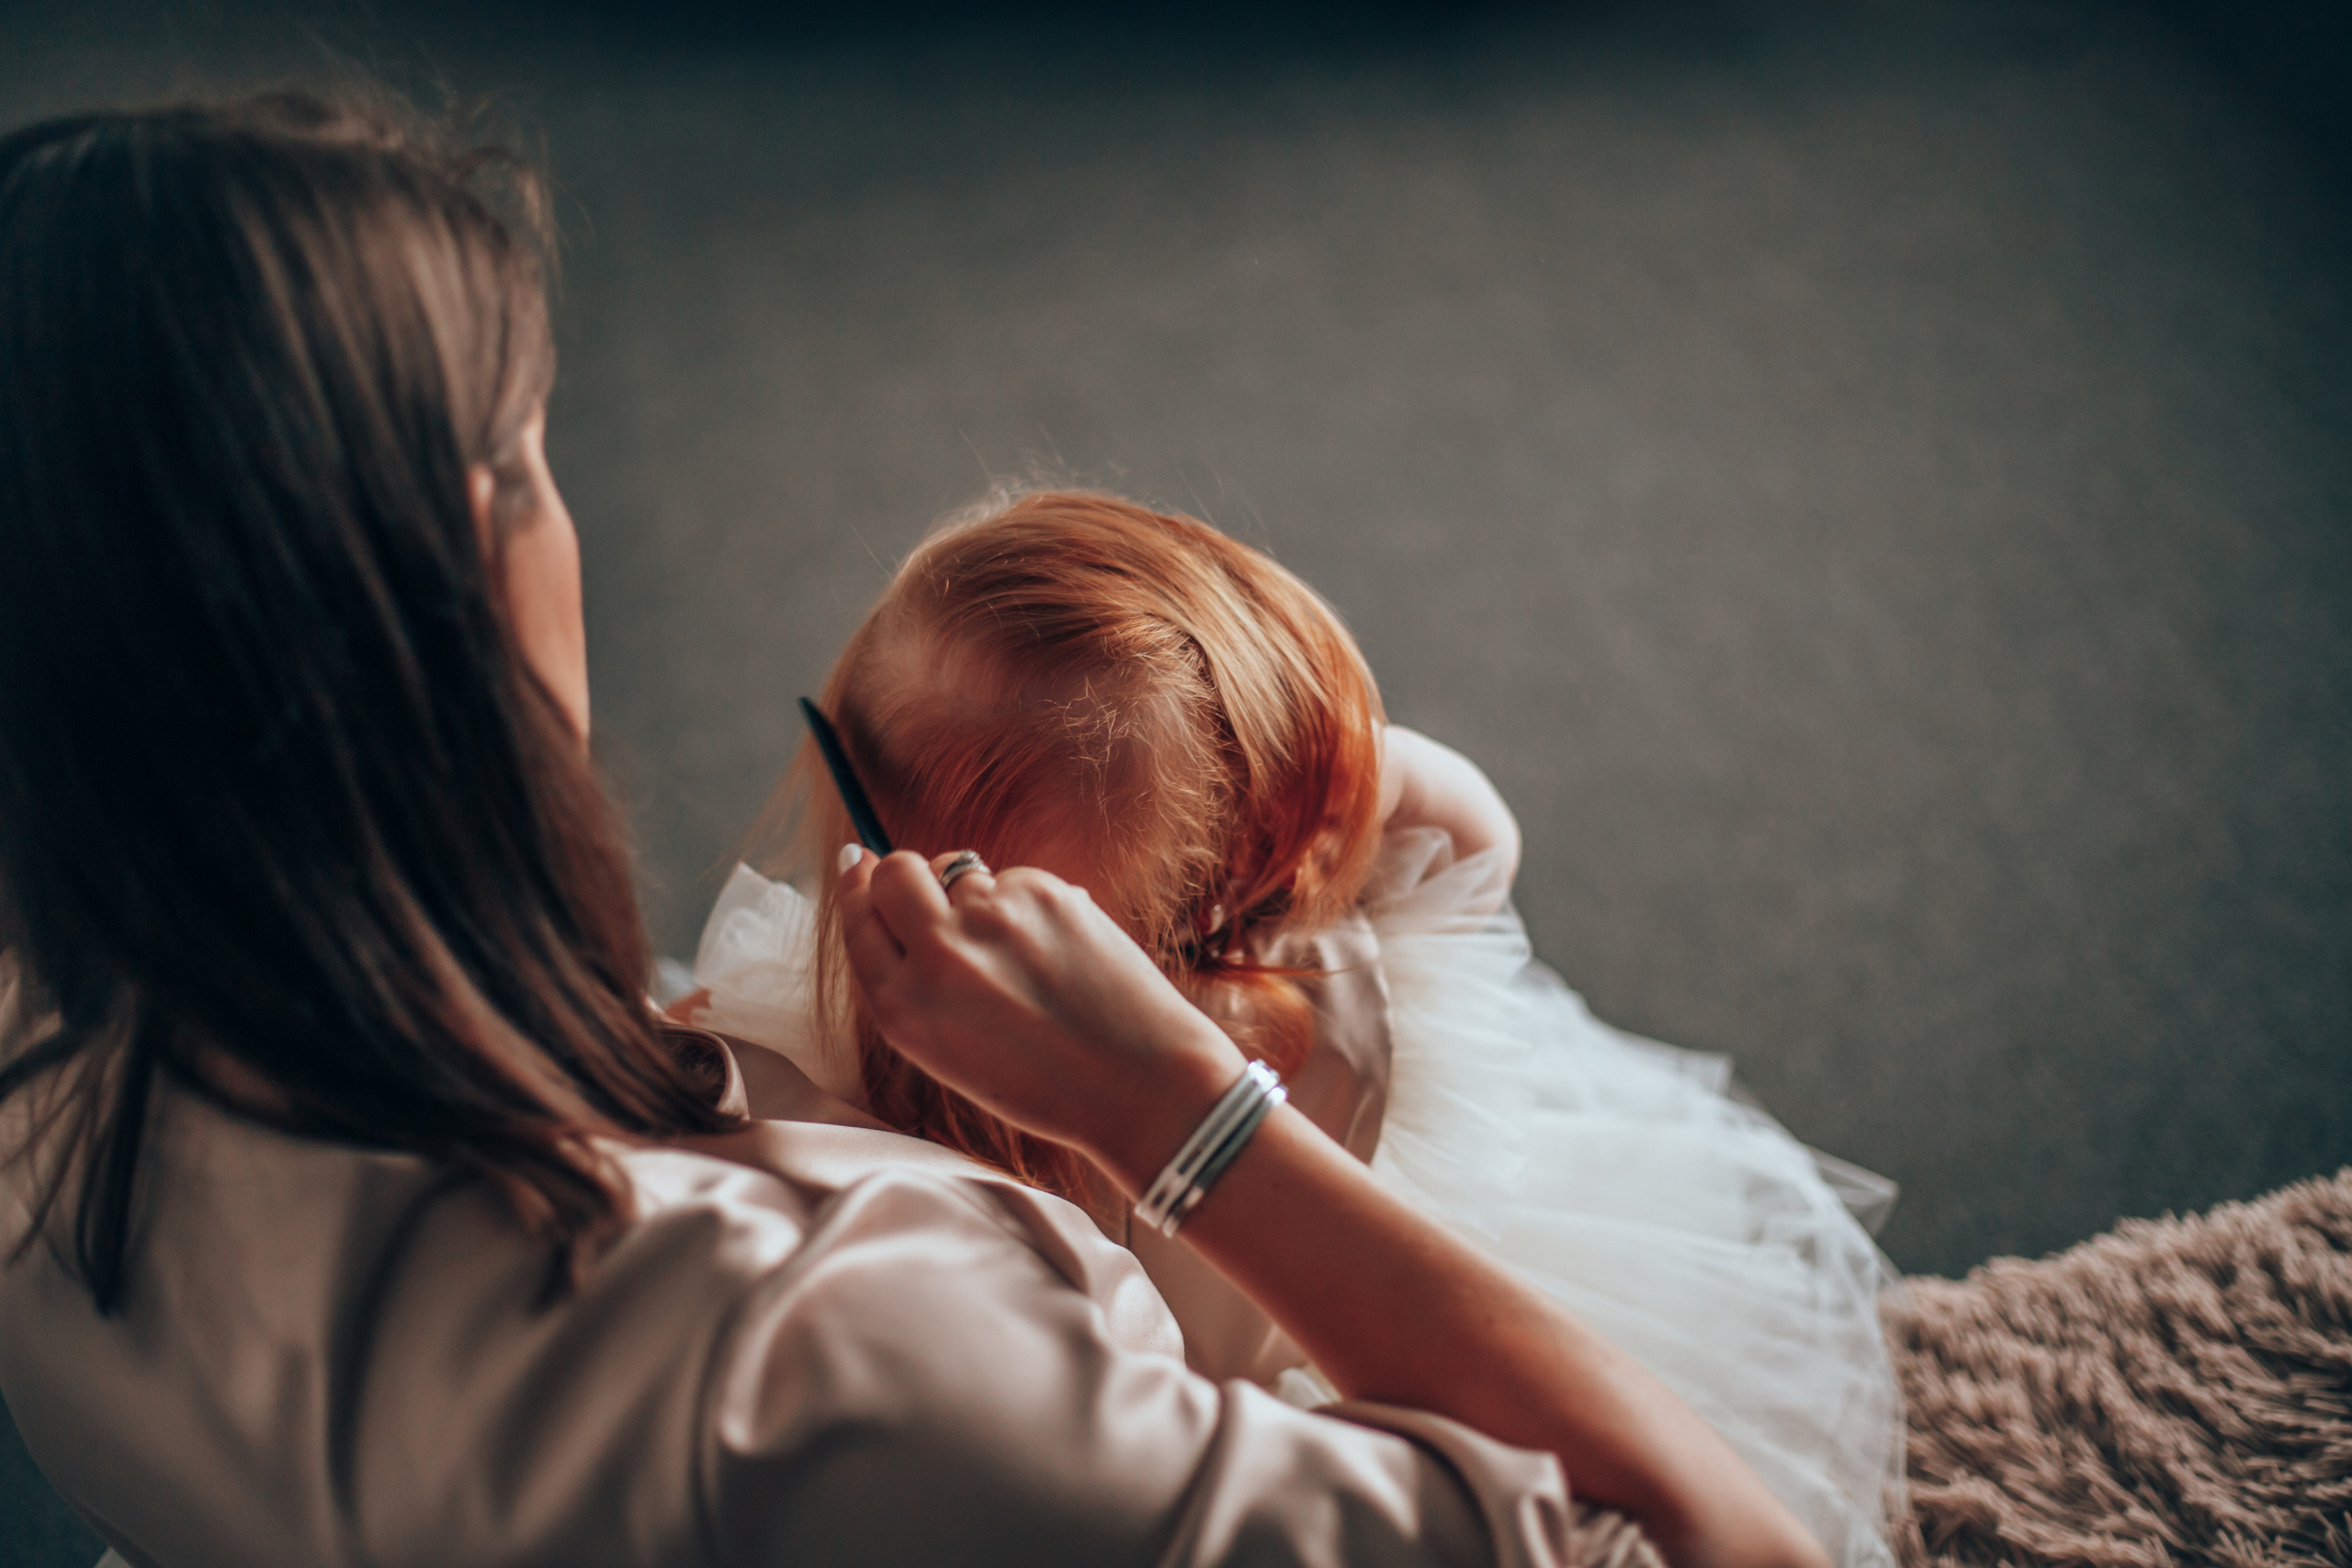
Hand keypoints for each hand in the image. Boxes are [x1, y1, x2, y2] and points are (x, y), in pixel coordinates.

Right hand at [835, 848, 1246, 1191]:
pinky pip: (1014, 879)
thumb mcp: (947, 1049)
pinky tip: (1057, 950)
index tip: (860, 864)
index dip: (857, 888)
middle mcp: (939, 957)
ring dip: (976, 897)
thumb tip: (883, 887)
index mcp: (905, 1009)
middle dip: (904, 873)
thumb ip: (912, 980)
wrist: (1139, 1084)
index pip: (858, 920)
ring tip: (1019, 953)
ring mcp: (993, 919)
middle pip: (896, 873)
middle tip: (932, 894)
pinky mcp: (1044, 893)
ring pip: (960, 870)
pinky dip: (1027, 904)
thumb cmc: (1044, 1078)